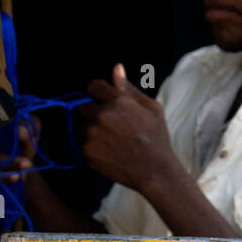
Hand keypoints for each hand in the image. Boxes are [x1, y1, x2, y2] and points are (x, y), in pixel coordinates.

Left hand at [81, 64, 175, 193]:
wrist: (155, 172)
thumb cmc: (157, 139)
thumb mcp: (151, 109)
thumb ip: (130, 89)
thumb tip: (116, 68)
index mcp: (117, 101)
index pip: (93, 87)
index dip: (99, 94)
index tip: (105, 104)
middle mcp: (102, 115)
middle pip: (84, 107)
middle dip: (95, 114)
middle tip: (113, 128)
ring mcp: (93, 134)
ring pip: (83, 127)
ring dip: (93, 131)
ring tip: (114, 143)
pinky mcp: (88, 152)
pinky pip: (84, 144)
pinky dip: (94, 148)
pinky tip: (111, 153)